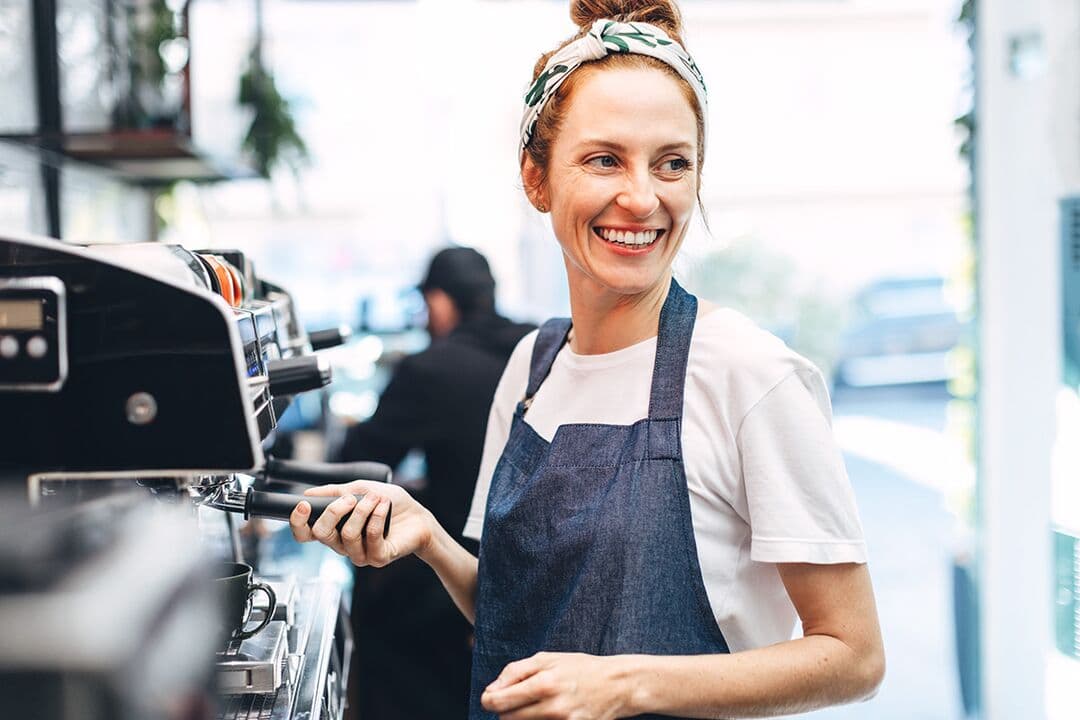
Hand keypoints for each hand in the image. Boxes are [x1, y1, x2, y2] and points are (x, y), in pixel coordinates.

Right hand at [288, 480, 434, 567]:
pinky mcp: (377, 558)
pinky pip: (370, 537)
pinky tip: (384, 507)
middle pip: (321, 534)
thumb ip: (335, 491)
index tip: (303, 505)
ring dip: (362, 510)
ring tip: (377, 499)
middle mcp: (343, 545)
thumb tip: (309, 492)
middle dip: (334, 510)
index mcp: (335, 529)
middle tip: (352, 498)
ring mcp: (360, 554)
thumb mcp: (361, 489)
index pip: (306, 534)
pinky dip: (377, 516)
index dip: (298, 523)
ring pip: (347, 534)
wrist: (418, 516)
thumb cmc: (390, 504)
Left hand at [481, 652, 630, 719]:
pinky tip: (546, 713)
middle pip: (507, 719)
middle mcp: (552, 708)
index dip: (488, 700)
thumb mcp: (547, 659)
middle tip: (517, 698)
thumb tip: (491, 691)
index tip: (490, 697)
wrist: (617, 685)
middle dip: (505, 709)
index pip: (499, 702)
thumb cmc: (580, 668)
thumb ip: (515, 671)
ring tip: (535, 705)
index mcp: (544, 683)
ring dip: (521, 718)